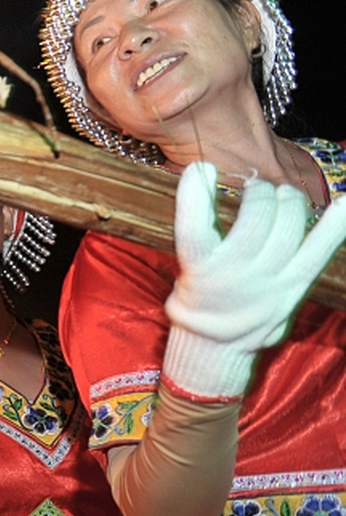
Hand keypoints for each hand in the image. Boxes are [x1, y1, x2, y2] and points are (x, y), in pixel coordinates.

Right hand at [164, 161, 345, 399]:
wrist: (215, 347)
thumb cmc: (198, 299)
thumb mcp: (185, 268)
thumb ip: (198, 227)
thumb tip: (204, 172)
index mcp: (198, 269)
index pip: (194, 227)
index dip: (195, 193)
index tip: (202, 168)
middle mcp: (234, 275)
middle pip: (255, 218)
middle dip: (259, 192)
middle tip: (257, 187)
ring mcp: (268, 282)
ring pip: (288, 226)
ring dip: (288, 200)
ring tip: (283, 196)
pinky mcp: (294, 287)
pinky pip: (319, 250)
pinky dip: (335, 224)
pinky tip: (345, 201)